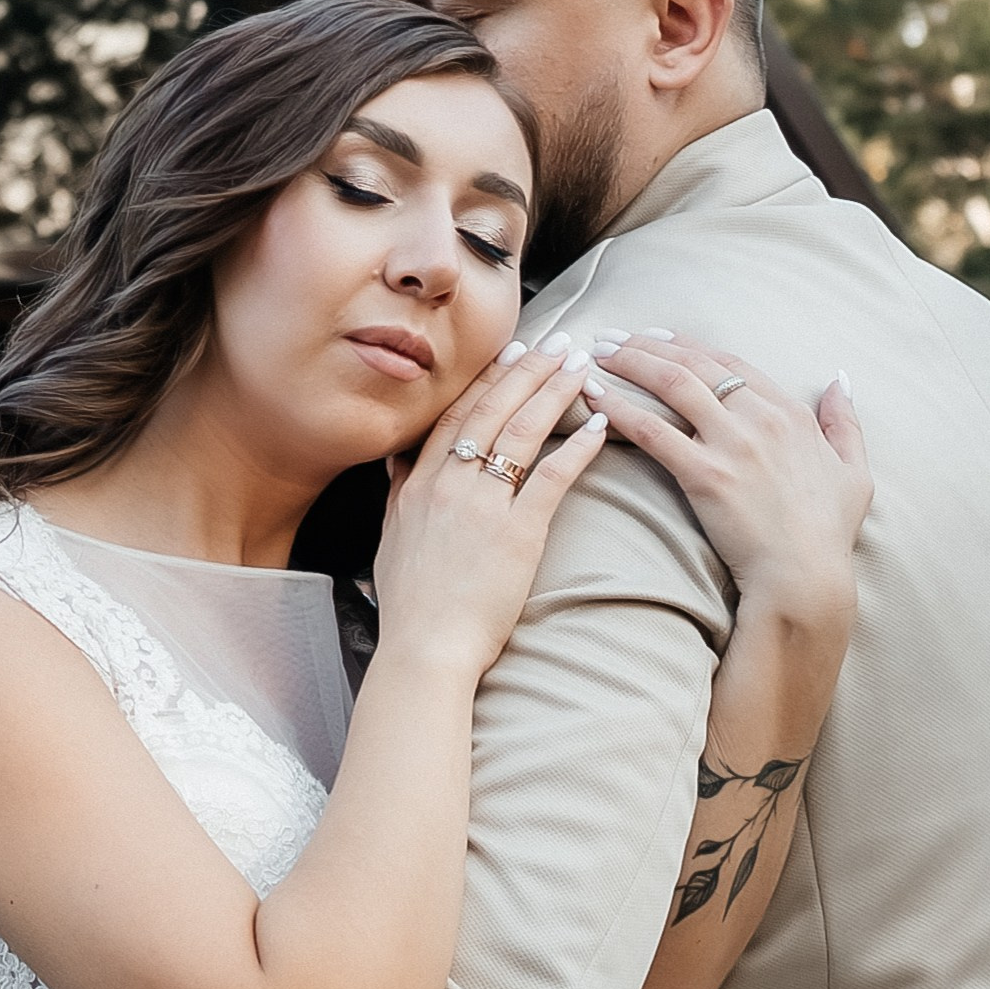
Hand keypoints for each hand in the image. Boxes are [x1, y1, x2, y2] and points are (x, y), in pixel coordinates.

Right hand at [371, 337, 606, 675]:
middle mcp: (449, 483)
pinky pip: (550, 478)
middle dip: (528, 371)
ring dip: (554, 394)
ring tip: (580, 367)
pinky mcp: (517, 533)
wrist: (424, 647)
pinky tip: (598, 426)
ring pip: (521, 433)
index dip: (487, 379)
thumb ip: (398, 491)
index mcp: (420, 482)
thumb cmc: (411, 603)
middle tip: (557, 341)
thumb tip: (398, 458)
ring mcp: (483, 505)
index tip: (510, 352)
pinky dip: (576, 448)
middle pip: (494, 411)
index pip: (458, 414)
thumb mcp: (391, 536)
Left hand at [586, 335, 870, 619]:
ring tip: (598, 353)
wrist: (805, 577)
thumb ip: (846, 422)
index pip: (731, 362)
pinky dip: (619, 408)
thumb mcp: (854, 472)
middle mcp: (760, 418)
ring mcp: (731, 443)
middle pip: (695, 364)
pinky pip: (652, 431)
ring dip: (631, 362)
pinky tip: (594, 396)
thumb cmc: (828, 532)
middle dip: (649, 344)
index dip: (690, 346)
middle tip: (614, 337)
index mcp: (790, 412)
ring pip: (672, 384)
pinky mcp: (704, 474)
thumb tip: (840, 380)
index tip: (660, 337)